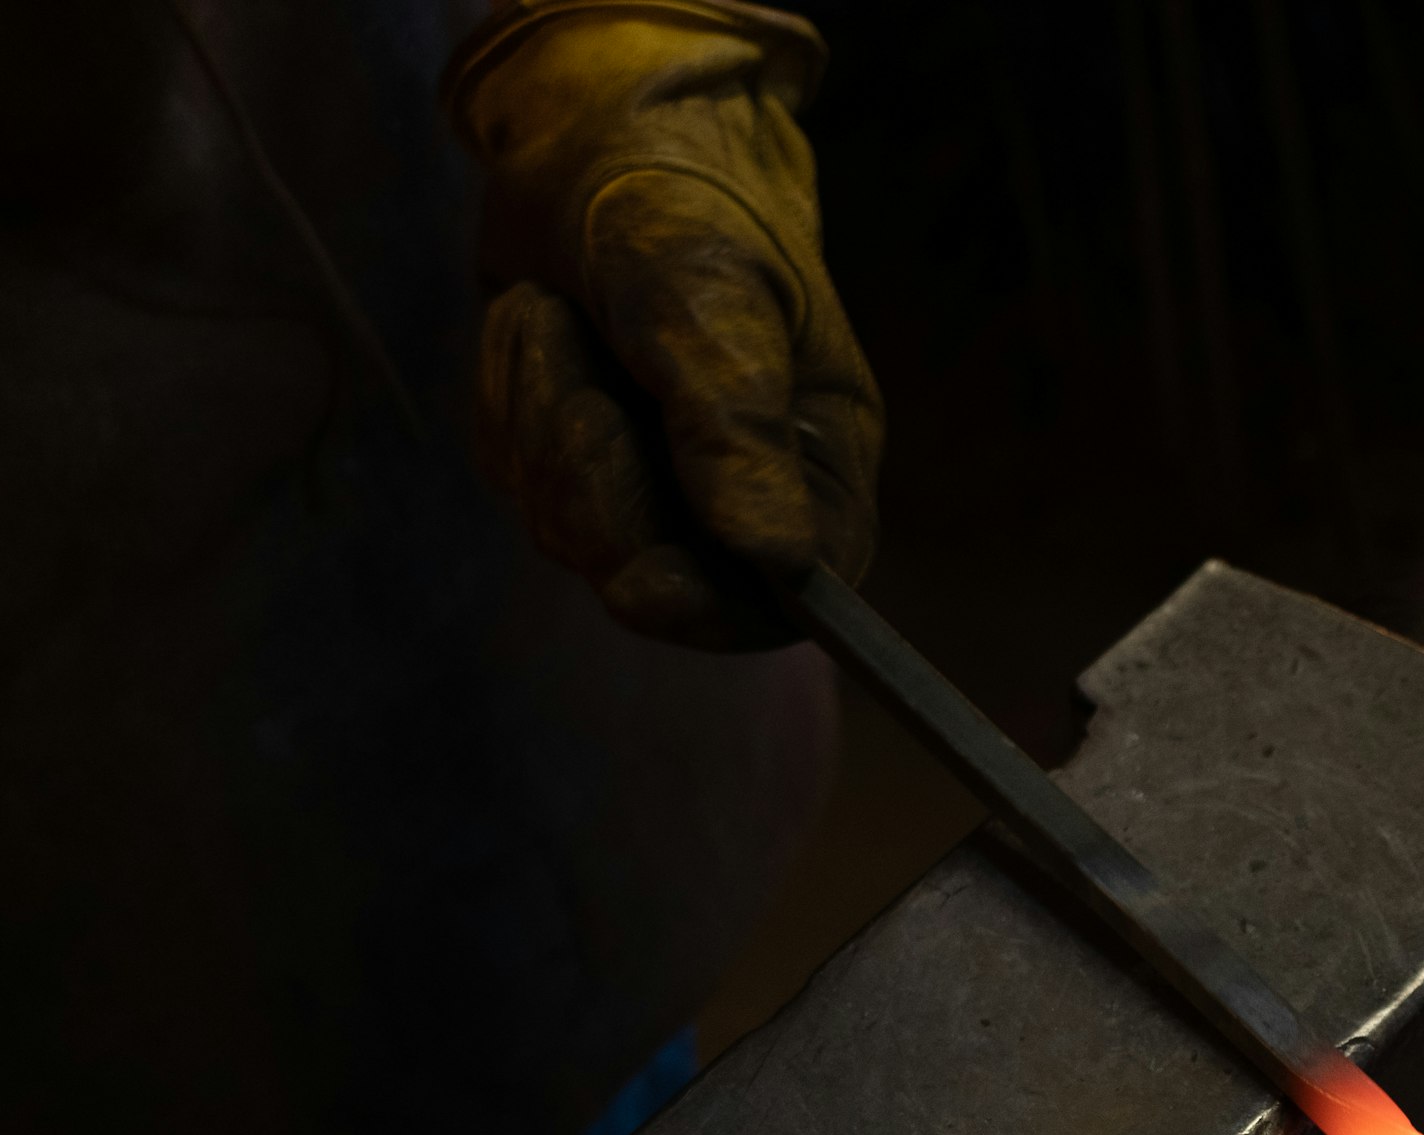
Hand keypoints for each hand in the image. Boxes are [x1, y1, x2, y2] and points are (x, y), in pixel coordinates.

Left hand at [447, 0, 881, 647]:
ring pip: (568, 531)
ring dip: (536, 418)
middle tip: (570, 351)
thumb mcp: (712, 293)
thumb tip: (778, 560)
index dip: (707, 609)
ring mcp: (657, 490)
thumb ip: (737, 424)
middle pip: (653, 577)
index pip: (781, 600)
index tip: (639, 585)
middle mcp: (744, 499)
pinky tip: (536, 328)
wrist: (596, 138)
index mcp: (817, 471)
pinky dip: (507, 403)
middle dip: (590, 472)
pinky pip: (519, 485)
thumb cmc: (681, 201)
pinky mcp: (579, 467)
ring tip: (554, 314)